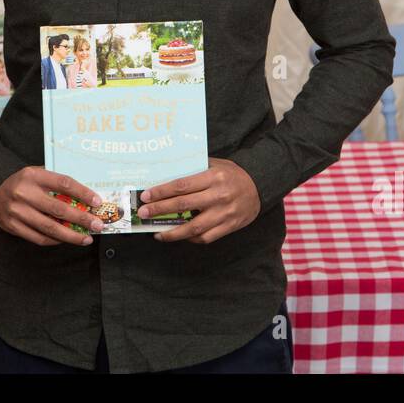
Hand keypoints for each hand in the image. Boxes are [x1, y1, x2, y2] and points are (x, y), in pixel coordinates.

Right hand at [0, 167, 105, 246]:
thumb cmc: (24, 182)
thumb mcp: (38, 174)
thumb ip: (57, 183)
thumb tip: (87, 197)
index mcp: (33, 175)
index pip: (64, 183)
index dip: (83, 193)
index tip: (97, 202)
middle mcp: (24, 193)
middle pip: (59, 209)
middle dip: (82, 219)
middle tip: (98, 225)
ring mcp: (17, 211)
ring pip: (50, 228)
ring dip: (72, 235)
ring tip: (86, 238)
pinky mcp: (12, 226)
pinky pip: (39, 238)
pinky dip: (55, 241)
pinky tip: (66, 240)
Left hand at [137, 157, 259, 243]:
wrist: (260, 185)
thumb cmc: (232, 173)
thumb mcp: (215, 164)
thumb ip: (194, 169)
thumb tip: (165, 175)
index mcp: (213, 177)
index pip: (181, 185)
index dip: (161, 192)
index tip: (145, 196)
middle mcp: (218, 195)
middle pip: (183, 205)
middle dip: (160, 210)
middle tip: (143, 213)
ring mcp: (224, 213)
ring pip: (194, 227)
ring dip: (173, 232)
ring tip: (158, 234)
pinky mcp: (230, 226)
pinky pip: (206, 237)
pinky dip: (191, 238)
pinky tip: (180, 236)